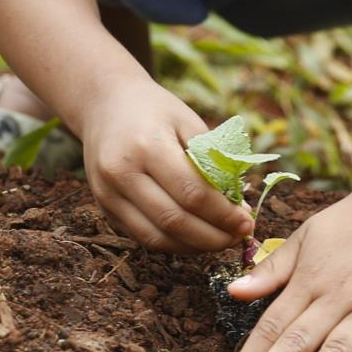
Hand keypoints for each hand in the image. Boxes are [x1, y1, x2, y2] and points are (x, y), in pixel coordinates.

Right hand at [79, 83, 252, 253]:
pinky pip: (142, 237)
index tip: (247, 222)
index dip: (223, 214)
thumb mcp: (187, 120)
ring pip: (156, 238)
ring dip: (193, 247)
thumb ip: (211, 160)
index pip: (192, 192)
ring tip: (221, 240)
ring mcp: (108, 195)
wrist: (104, 105)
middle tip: (238, 236)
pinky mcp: (105, 210)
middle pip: (173, 220)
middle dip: (212, 236)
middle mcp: (122, 173)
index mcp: (147, 145)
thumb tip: (238, 206)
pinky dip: (173, 244)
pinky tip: (195, 238)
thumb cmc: (154, 109)